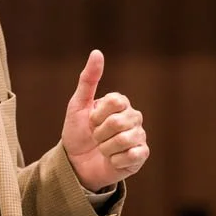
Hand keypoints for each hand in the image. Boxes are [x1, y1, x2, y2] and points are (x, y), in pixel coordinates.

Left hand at [61, 50, 148, 191]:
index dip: (97, 115)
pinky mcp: (140, 156)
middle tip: (95, 137)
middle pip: (118, 122)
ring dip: (105, 148)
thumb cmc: (77, 132)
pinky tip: (112, 160)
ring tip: (102, 149)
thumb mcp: (78, 105)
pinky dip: (115, 160)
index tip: (90, 121)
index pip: (115, 101)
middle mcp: (133, 118)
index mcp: (120, 104)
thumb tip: (97, 52)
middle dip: (99, 133)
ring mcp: (139, 137)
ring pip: (124, 140)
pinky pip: (132, 155)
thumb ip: (88, 79)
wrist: (75, 162)